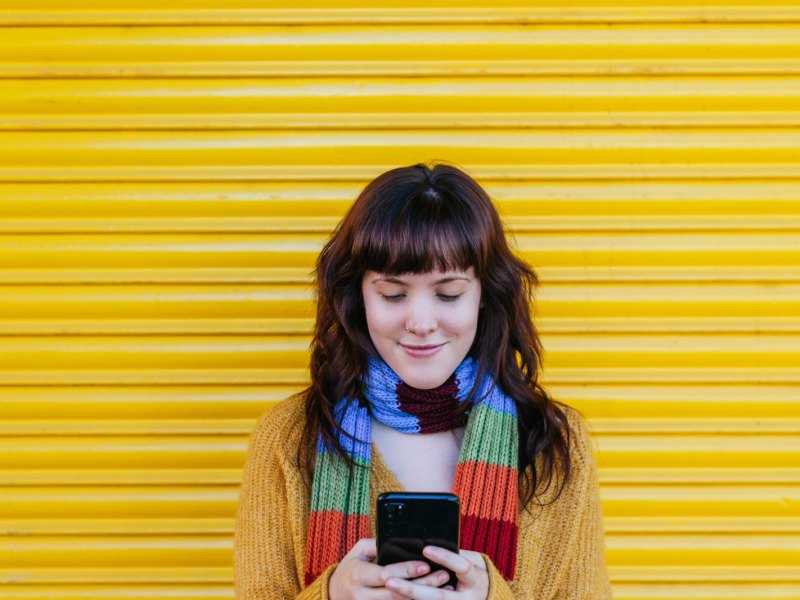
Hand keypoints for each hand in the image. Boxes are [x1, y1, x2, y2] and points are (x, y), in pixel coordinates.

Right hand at [328, 538, 455, 599]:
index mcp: (359, 575)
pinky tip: (430, 598)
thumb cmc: (350, 568)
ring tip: (444, 588)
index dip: (406, 570)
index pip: (386, 574)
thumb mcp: (358, 552)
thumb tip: (399, 540)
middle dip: (422, 585)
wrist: (334, 594)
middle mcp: (363, 595)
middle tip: (442, 576)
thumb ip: (376, 545)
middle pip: (397, 593)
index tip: (425, 564)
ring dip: (423, 597)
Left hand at [384, 546, 488, 599]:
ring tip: (388, 588)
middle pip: (438, 596)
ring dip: (406, 598)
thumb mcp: (469, 560)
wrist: (481, 594)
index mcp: (474, 580)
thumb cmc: (471, 572)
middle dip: (412, 588)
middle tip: (389, 580)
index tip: (426, 548)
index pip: (461, 567)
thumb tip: (427, 541)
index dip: (445, 558)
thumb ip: (451, 555)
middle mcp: (465, 599)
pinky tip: (394, 597)